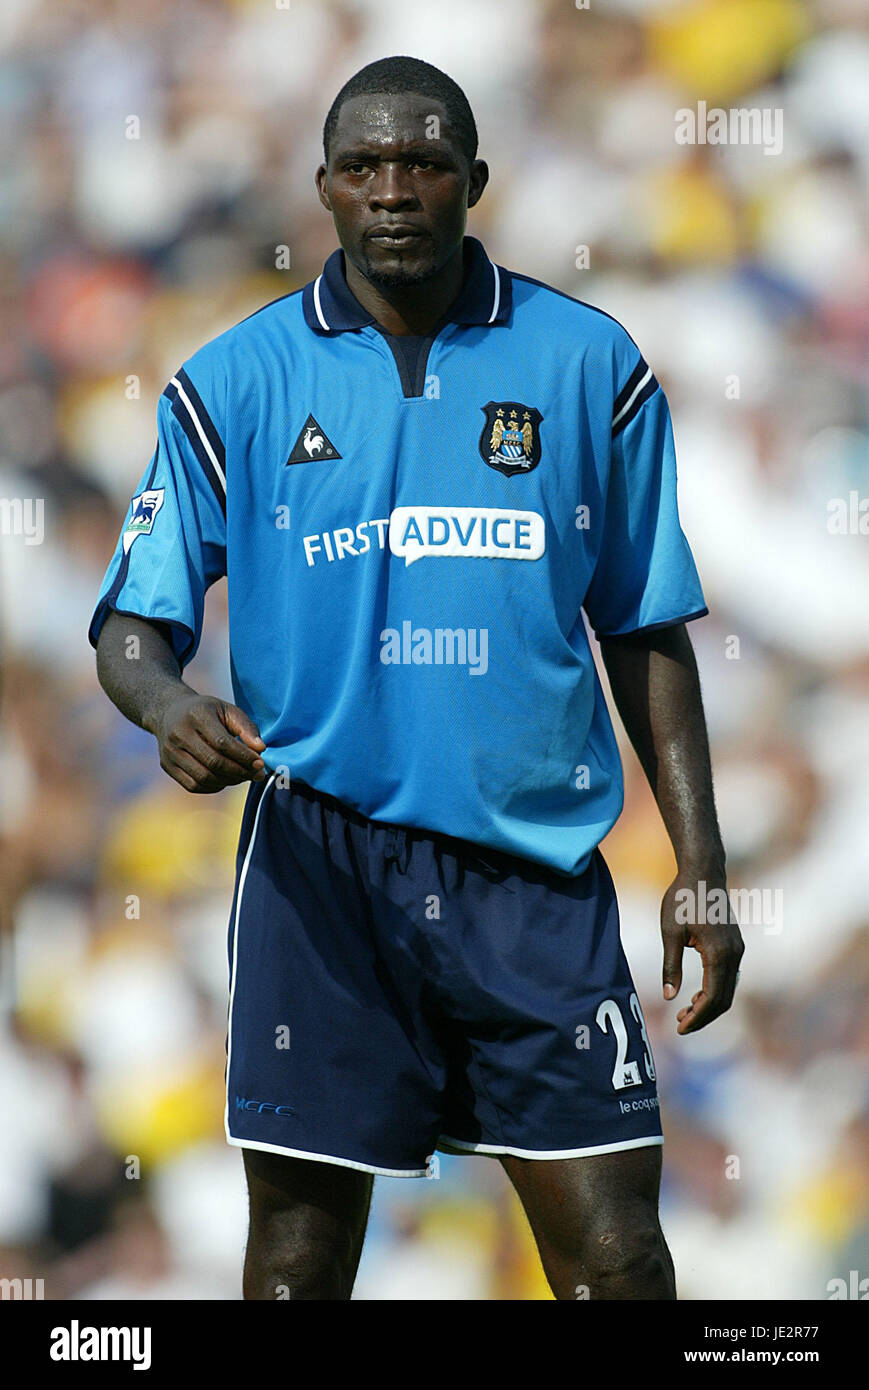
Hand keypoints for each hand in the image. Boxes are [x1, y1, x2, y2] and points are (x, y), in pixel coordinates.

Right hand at [153, 692, 266, 793]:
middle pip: (213, 763)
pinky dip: (214, 786)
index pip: (222, 743)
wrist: (169, 712)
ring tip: (243, 776)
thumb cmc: (205, 711)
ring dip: (228, 781)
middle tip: (256, 774)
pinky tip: (226, 779)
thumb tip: (260, 749)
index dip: (244, 756)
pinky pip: (193, 785)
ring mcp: (170, 752)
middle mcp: (179, 734)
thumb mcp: (227, 710)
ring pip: (203, 778)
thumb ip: (246, 727)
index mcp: (196, 716)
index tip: (260, 763)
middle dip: (239, 772)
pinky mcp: (167, 766)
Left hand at [660, 870, 743, 1033]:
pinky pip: (728, 977)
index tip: (679, 1028)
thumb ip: (671, 966)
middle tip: (679, 1025)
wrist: (703, 872)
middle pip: (723, 1000)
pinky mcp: (735, 945)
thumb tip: (669, 997)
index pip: (712, 998)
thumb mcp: (670, 932)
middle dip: (703, 1017)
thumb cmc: (682, 899)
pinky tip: (695, 994)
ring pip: (727, 989)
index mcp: (718, 954)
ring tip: (684, 1012)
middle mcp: (734, 954)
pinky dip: (714, 990)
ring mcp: (737, 949)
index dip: (697, 1018)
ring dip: (709, 1005)